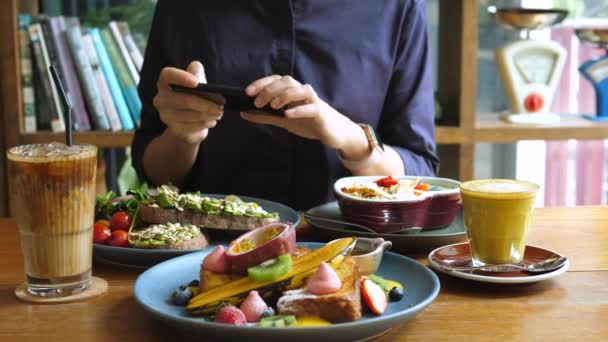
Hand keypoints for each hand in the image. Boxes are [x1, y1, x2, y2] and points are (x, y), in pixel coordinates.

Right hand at [153, 61, 223, 144]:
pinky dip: (205, 123)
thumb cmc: (193, 97)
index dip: (181, 77)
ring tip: (219, 113)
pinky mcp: (174, 129)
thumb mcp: (197, 82)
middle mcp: (161, 99)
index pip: (167, 75)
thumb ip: (196, 73)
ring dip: (209, 114)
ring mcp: (166, 116)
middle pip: (185, 100)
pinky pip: (193, 126)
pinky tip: (212, 120)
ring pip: (191, 115)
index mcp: (165, 83)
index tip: (196, 82)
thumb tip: (196, 68)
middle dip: (206, 103)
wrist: (188, 123)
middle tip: (221, 105)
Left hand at [240, 75, 356, 149]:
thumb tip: (244, 113)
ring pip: (301, 90)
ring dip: (285, 95)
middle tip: (258, 103)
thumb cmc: (309, 122)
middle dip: (270, 89)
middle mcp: (303, 92)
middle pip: (287, 82)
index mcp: (293, 92)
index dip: (262, 83)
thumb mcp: (283, 120)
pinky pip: (311, 107)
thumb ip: (265, 116)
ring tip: (273, 106)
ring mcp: (313, 101)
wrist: (333, 133)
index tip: (248, 92)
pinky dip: (299, 109)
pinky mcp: (321, 113)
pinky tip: (288, 114)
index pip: (276, 80)